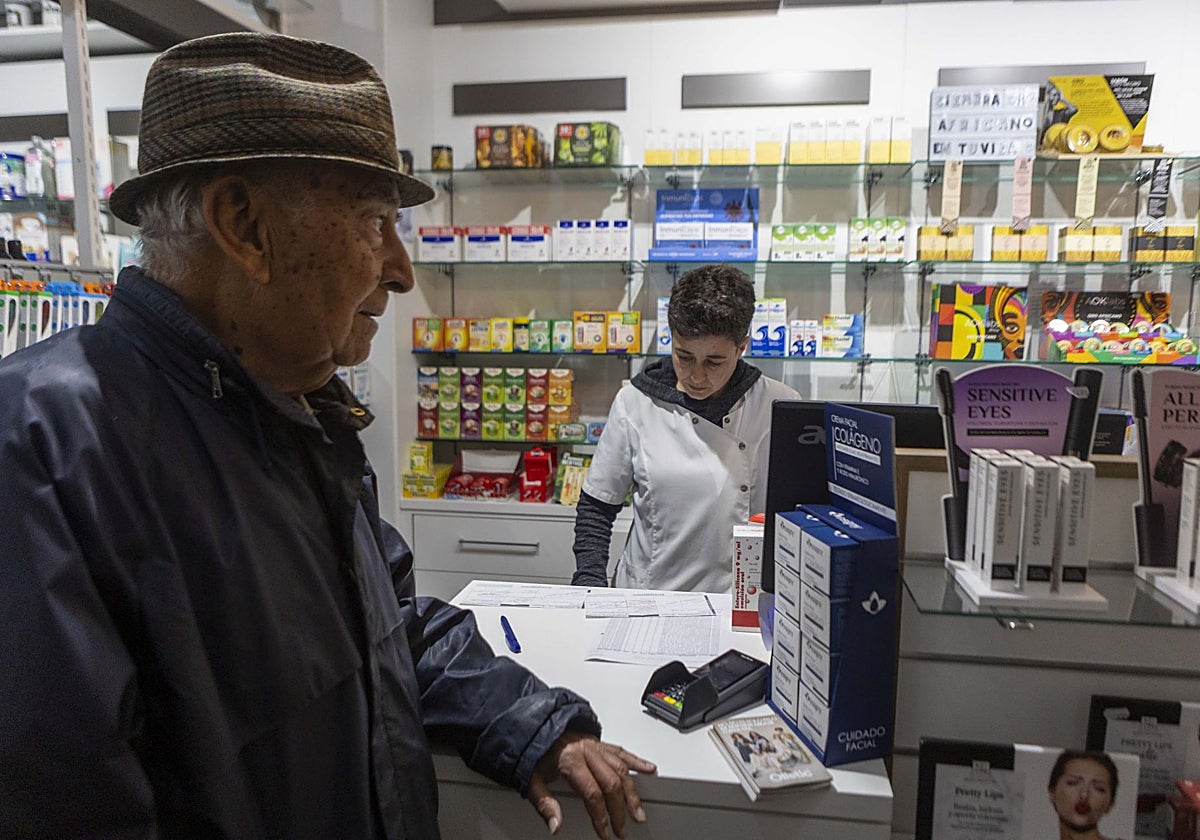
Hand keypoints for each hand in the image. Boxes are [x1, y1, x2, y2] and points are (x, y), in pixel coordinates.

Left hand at [527, 731, 655, 838]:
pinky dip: (637, 761)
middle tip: (622, 828)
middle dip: (619, 809)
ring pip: (621, 768)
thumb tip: (555, 826)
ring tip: (638, 811)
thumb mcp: (532, 780)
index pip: (592, 793)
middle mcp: (587, 751)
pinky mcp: (600, 743)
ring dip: (632, 792)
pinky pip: (622, 752)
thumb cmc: (534, 754)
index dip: (600, 816)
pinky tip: (649, 769)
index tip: (605, 832)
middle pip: (611, 782)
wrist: (535, 728)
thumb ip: (545, 804)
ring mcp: (595, 746)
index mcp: (570, 760)